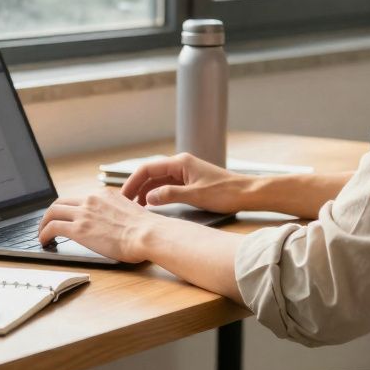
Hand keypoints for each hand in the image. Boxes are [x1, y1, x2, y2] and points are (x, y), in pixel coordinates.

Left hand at [38, 190, 165, 262]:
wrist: (147, 234)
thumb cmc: (145, 229)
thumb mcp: (130, 212)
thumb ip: (118, 213)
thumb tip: (116, 222)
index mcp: (104, 194)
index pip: (79, 198)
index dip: (69, 208)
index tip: (66, 216)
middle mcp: (91, 199)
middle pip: (61, 201)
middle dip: (51, 213)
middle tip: (48, 223)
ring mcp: (84, 213)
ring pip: (52, 212)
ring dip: (43, 223)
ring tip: (41, 234)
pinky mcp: (78, 229)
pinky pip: (53, 227)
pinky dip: (44, 233)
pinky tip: (44, 241)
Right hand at [120, 152, 252, 213]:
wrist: (247, 193)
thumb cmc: (225, 192)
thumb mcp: (195, 195)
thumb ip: (170, 195)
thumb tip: (149, 198)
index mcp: (180, 163)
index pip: (148, 168)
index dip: (133, 181)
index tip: (123, 195)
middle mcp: (181, 165)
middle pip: (151, 173)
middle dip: (136, 187)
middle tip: (125, 202)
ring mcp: (185, 173)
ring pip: (158, 180)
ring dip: (146, 191)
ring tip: (135, 206)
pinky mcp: (190, 182)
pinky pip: (167, 186)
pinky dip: (157, 194)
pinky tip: (152, 204)